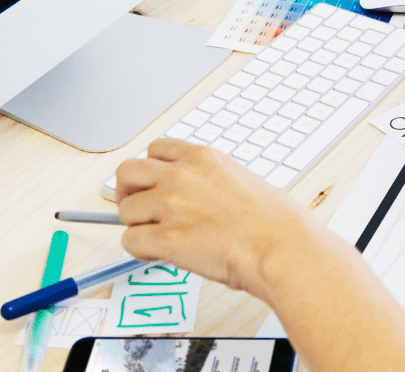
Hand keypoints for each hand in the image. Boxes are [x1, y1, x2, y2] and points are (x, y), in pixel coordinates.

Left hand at [115, 139, 320, 299]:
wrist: (278, 246)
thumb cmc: (274, 222)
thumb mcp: (242, 180)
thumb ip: (210, 182)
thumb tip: (199, 200)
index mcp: (202, 158)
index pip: (156, 149)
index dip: (151, 170)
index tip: (154, 184)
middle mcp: (180, 176)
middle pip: (128, 171)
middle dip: (129, 191)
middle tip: (140, 209)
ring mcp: (169, 205)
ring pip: (125, 210)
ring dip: (137, 225)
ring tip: (157, 239)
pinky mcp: (165, 238)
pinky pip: (129, 241)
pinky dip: (140, 251)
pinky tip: (159, 254)